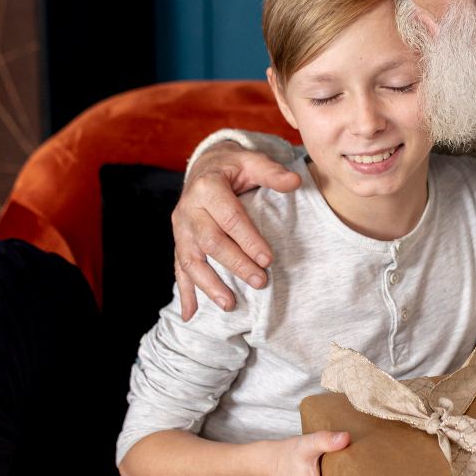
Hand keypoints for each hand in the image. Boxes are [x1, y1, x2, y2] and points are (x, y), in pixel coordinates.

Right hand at [172, 141, 299, 319]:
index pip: (230, 218)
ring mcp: (181, 228)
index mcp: (207, 187)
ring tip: (229, 305)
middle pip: (210, 242)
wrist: (204, 167)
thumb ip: (272, 172)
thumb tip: (295, 181)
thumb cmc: (233, 167)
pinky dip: (185, 293)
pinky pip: (179, 269)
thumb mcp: (252, 161)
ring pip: (190, 260)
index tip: (268, 259)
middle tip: (260, 282)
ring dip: (208, 285)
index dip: (249, 240)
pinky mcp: (179, 242)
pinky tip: (191, 314)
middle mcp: (188, 209)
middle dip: (235, 264)